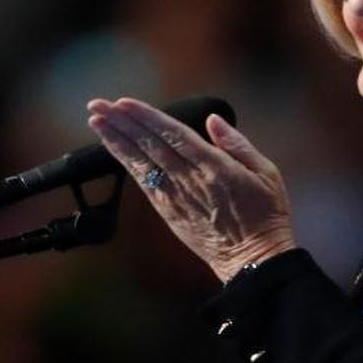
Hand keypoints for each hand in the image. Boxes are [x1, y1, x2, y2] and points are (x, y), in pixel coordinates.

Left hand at [86, 97, 296, 282]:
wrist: (254, 260)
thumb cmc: (266, 214)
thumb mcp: (266, 172)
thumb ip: (237, 144)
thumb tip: (212, 121)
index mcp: (215, 168)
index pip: (173, 135)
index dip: (146, 117)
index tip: (124, 103)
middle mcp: (190, 181)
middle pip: (150, 145)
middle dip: (122, 123)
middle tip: (97, 104)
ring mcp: (176, 198)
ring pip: (140, 163)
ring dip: (116, 141)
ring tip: (96, 121)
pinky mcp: (169, 213)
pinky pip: (143, 183)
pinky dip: (126, 164)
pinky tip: (114, 150)